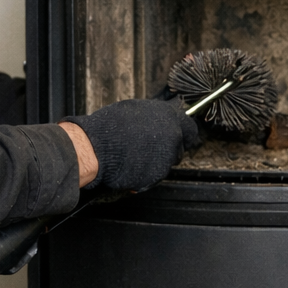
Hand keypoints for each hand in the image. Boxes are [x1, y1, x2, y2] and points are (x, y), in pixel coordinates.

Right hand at [60, 99, 200, 190]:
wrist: (97, 147)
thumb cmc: (110, 127)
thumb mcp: (135, 110)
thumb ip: (154, 117)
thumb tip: (158, 121)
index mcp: (168, 116)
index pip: (190, 128)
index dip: (183, 134)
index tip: (179, 137)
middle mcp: (172, 136)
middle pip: (179, 148)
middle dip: (168, 151)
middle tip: (153, 150)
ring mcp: (166, 157)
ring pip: (167, 164)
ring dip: (155, 162)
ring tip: (135, 157)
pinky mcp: (157, 174)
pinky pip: (154, 176)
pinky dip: (145, 174)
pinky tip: (131, 166)